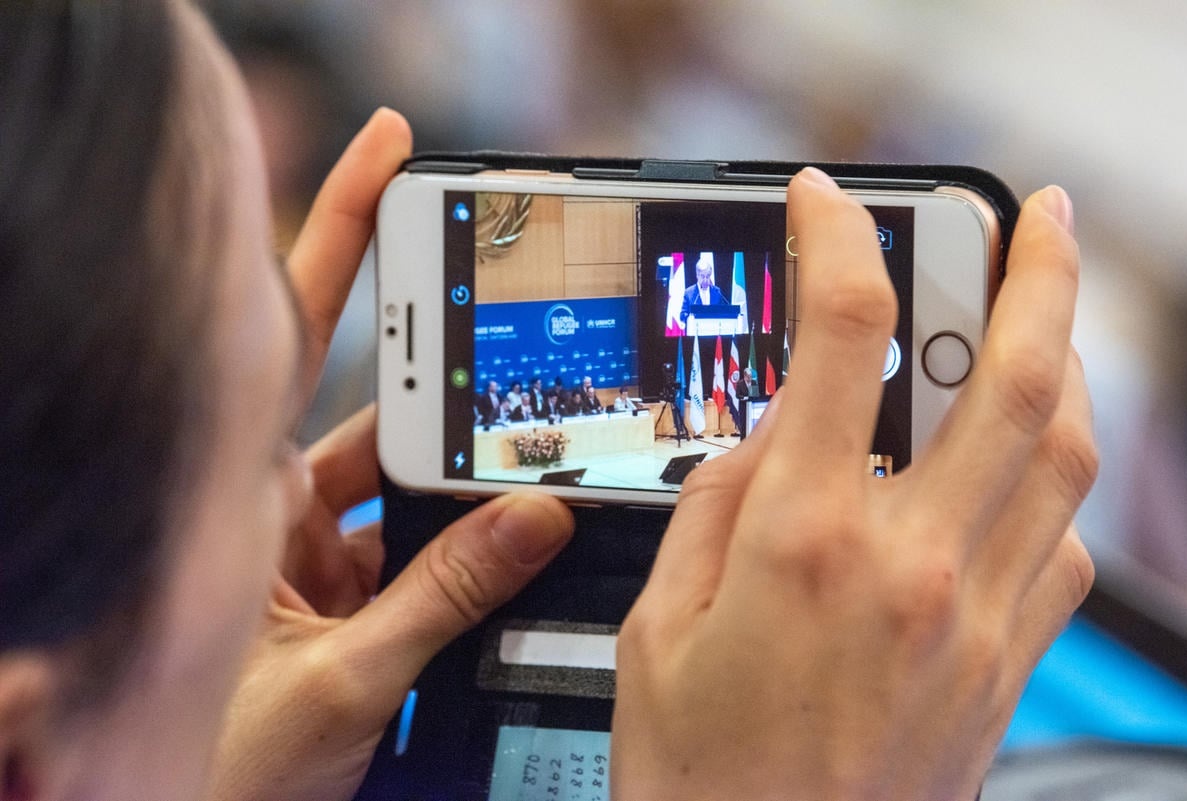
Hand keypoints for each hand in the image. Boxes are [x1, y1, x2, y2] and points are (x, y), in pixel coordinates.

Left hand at [207, 109, 574, 800]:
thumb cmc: (225, 767)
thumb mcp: (342, 679)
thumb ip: (443, 598)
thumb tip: (533, 518)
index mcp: (244, 491)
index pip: (295, 328)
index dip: (345, 228)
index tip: (393, 152)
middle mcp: (282, 503)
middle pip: (377, 398)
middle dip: (446, 368)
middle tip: (519, 326)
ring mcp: (323, 547)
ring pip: (414, 477)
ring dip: (470, 475)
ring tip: (533, 464)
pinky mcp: (355, 588)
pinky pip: (426, 538)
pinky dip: (471, 536)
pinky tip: (513, 536)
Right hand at [612, 169, 1095, 800]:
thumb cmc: (700, 777)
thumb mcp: (656, 625)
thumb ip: (715, 506)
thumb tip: (768, 434)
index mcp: (806, 541)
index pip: (843, 335)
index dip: (839, 239)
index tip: (826, 203)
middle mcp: (913, 565)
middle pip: (1014, 375)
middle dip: (1041, 270)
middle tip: (1039, 216)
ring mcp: (979, 618)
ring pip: (1068, 455)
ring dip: (1070, 364)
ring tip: (1048, 322)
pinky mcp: (1008, 669)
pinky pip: (1066, 550)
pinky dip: (1054, 486)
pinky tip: (1022, 472)